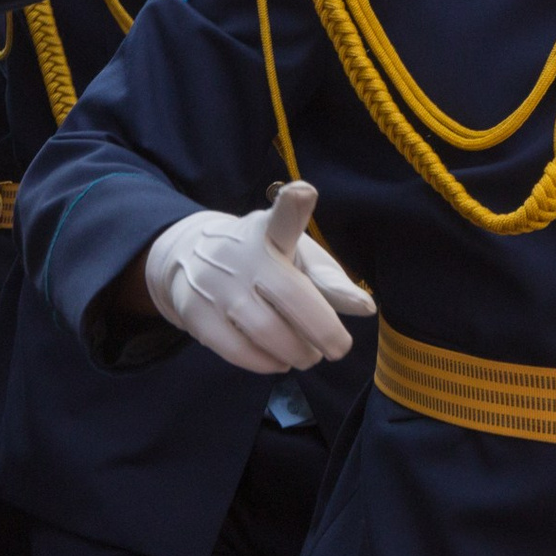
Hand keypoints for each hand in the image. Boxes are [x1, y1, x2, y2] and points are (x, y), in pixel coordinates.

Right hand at [143, 181, 376, 373]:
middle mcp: (242, 254)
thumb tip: (365, 308)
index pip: (282, 218)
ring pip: (268, 332)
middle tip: (338, 348)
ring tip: (307, 355)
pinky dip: (267, 363)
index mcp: (271, 232)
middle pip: (292, 297)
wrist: (190, 257)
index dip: (292, 206)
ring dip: (298, 353)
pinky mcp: (195, 313)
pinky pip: (239, 351)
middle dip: (324, 331)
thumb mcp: (296, 255)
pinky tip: (278, 359)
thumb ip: (329, 281)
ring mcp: (215, 285)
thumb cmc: (263, 259)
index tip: (302, 192)